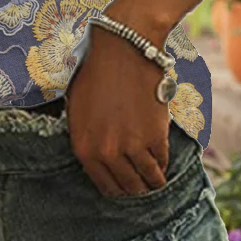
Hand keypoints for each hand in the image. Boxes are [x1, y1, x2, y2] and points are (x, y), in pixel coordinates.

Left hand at [65, 24, 170, 197]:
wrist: (122, 50)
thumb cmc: (96, 73)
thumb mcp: (76, 109)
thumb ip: (84, 136)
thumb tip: (95, 155)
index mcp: (83, 147)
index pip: (104, 185)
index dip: (116, 189)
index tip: (124, 189)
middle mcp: (106, 153)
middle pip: (127, 186)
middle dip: (136, 189)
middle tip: (143, 187)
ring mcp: (132, 147)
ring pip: (148, 179)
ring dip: (153, 182)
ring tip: (157, 181)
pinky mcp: (155, 137)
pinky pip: (162, 161)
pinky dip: (163, 163)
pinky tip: (163, 162)